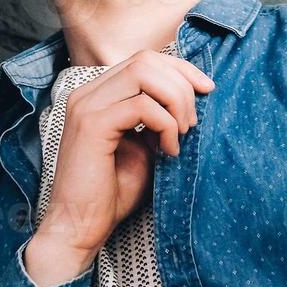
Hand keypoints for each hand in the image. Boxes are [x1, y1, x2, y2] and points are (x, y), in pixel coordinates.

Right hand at [26, 50, 214, 285]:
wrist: (79, 226)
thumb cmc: (111, 193)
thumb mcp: (143, 147)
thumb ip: (158, 120)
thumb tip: (190, 101)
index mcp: (98, 95)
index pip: (144, 60)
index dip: (181, 69)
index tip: (206, 90)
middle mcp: (88, 93)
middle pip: (146, 60)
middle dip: (182, 84)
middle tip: (192, 122)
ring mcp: (87, 106)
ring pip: (144, 73)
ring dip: (175, 101)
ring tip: (182, 134)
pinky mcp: (92, 125)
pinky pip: (142, 106)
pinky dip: (165, 125)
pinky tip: (168, 151)